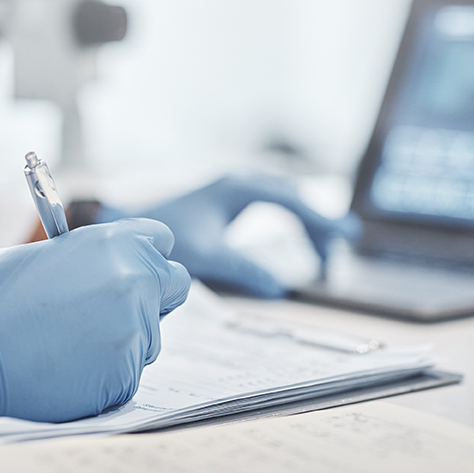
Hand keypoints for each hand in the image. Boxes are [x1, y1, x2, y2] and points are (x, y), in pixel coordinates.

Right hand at [0, 219, 190, 425]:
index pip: (160, 241)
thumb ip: (86, 258)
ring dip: (124, 339)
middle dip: (151, 295)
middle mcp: (133, 282)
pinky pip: (129, 372)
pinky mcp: (126, 374)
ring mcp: (134, 331)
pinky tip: (66, 369)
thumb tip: (103, 266)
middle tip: (112, 308)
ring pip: (150, 335)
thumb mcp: (37, 255)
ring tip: (69, 344)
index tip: (130, 267)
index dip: (143, 255)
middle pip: (173, 285)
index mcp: (112, 243)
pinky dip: (105, 374)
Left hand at [132, 175, 358, 298]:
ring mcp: (234, 188)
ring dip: (306, 223)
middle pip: (294, 198)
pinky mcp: (228, 200)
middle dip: (319, 223)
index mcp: (238, 188)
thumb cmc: (165, 237)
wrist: (129, 224)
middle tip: (342, 250)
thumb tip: (279, 290)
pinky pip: (274, 204)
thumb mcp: (206, 257)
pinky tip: (301, 238)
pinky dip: (292, 220)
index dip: (320, 222)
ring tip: (326, 253)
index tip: (343, 239)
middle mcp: (239, 182)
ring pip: (285, 200)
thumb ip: (243, 271)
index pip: (292, 202)